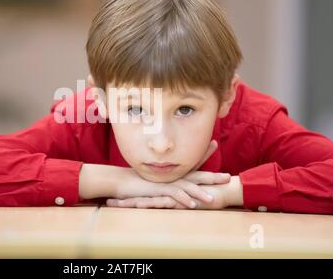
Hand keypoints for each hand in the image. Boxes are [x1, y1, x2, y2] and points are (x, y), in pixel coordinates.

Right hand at [113, 140, 229, 208]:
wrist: (120, 181)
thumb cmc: (136, 181)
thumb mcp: (154, 179)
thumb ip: (164, 178)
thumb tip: (171, 178)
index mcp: (172, 172)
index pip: (191, 161)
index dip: (203, 153)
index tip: (215, 143)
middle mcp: (172, 176)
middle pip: (196, 175)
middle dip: (212, 176)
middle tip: (227, 176)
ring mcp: (166, 182)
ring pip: (187, 187)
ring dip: (200, 193)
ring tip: (212, 199)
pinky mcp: (158, 190)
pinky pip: (173, 195)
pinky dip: (182, 199)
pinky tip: (191, 204)